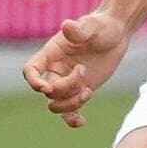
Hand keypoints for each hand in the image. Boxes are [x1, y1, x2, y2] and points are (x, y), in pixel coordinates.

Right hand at [23, 9, 129, 124]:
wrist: (115, 35)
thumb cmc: (101, 26)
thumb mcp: (92, 26)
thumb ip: (78, 29)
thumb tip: (66, 26)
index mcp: (51, 54)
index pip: (31, 70)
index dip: (33, 81)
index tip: (45, 87)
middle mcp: (55, 70)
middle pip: (48, 90)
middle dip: (65, 88)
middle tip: (84, 71)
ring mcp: (67, 83)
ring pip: (56, 104)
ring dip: (70, 104)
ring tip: (88, 92)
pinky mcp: (79, 91)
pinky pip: (69, 112)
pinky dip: (72, 119)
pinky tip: (83, 122)